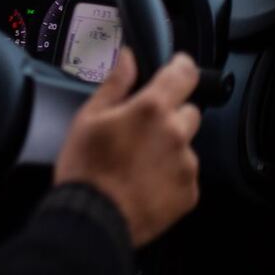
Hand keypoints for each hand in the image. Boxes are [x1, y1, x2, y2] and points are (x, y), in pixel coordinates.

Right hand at [54, 49, 201, 246]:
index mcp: (151, 109)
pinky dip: (170, 175)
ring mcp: (186, 165)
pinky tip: (144, 181)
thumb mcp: (89, 117)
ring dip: (169, 147)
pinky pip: (185, 175)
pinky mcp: (189, 193)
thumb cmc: (85, 166)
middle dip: (170, 115)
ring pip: (185, 145)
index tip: (178, 66)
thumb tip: (128, 57)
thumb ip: (115, 84)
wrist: (93, 217)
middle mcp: (176, 134)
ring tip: (138, 161)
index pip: (183, 75)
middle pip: (188, 112)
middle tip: (142, 128)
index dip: (182, 66)